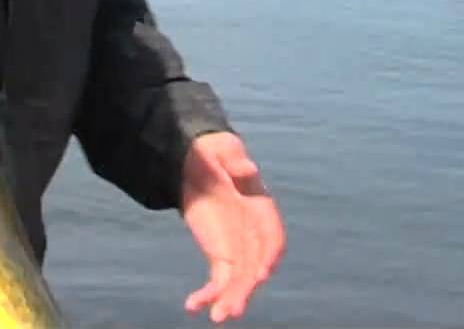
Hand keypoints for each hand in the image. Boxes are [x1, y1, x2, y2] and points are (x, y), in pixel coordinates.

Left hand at [180, 132, 284, 322]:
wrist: (194, 162)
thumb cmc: (214, 155)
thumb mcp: (221, 151)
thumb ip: (234, 162)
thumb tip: (248, 170)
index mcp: (260, 207)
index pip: (272, 235)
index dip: (269, 254)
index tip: (261, 273)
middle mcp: (253, 233)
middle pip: (254, 265)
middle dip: (245, 288)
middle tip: (232, 308)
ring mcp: (238, 247)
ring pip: (239, 279)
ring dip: (230, 298)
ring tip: (218, 317)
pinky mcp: (221, 255)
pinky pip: (219, 280)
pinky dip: (209, 294)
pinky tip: (192, 306)